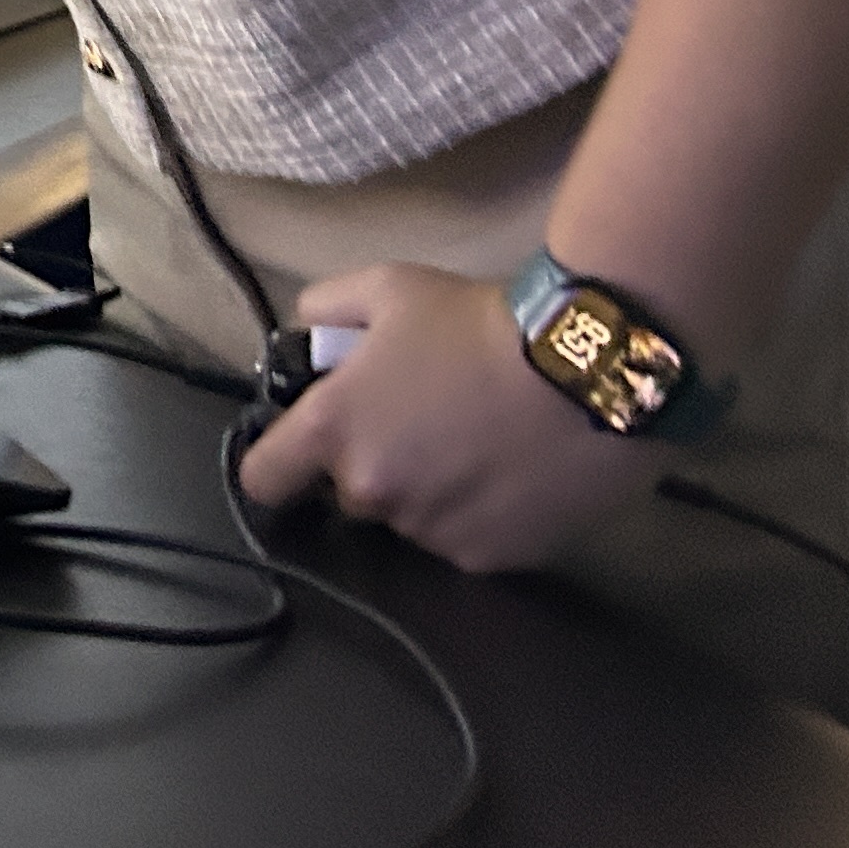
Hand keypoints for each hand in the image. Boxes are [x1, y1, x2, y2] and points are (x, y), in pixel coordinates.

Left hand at [235, 261, 660, 567]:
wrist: (585, 371)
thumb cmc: (477, 324)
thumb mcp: (388, 288)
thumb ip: (326, 308)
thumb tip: (308, 331)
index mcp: (332, 431)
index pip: (263, 479)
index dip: (278, 465)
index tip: (300, 454)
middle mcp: (371, 492)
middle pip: (348, 494)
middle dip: (373, 465)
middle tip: (419, 424)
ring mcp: (431, 532)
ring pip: (411, 520)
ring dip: (427, 493)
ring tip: (477, 446)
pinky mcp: (490, 559)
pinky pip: (466, 541)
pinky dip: (479, 517)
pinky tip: (511, 475)